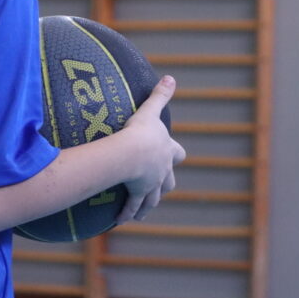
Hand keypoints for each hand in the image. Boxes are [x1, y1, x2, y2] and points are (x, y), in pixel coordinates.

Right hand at [117, 76, 185, 222]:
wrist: (133, 152)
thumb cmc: (143, 131)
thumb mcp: (151, 110)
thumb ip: (160, 95)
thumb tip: (170, 77)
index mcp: (167, 151)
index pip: (178, 154)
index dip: (175, 155)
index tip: (174, 157)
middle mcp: (162, 170)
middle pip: (169, 182)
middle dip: (165, 185)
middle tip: (158, 189)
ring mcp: (151, 183)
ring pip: (153, 198)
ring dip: (147, 205)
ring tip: (141, 213)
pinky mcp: (138, 192)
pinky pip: (132, 205)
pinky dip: (127, 213)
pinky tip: (121, 221)